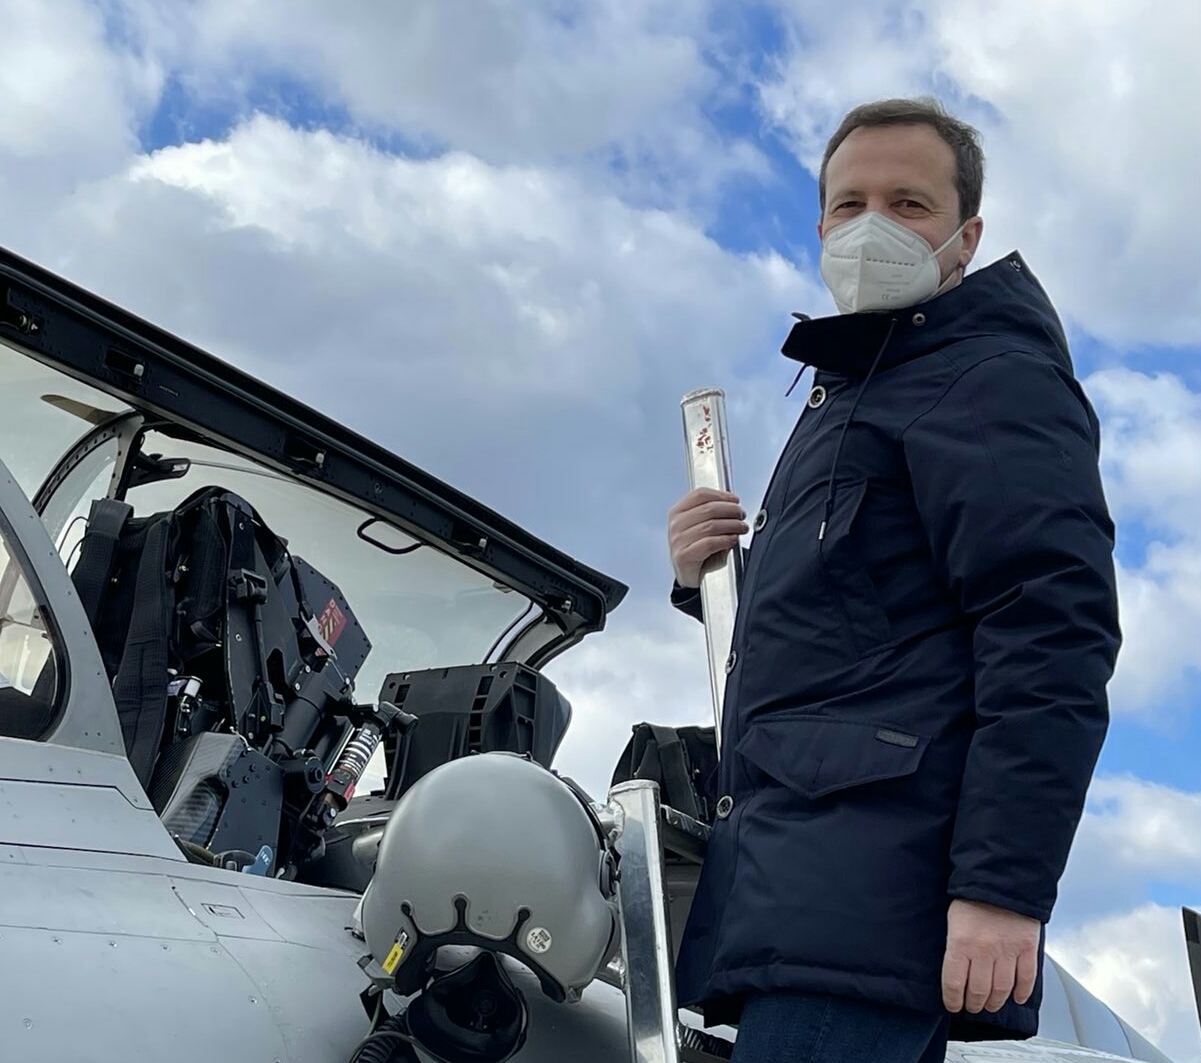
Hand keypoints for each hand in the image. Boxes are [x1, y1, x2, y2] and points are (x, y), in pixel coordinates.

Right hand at [667, 488, 747, 588]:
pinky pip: (709, 543)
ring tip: (742, 528)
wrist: (691, 575)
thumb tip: (733, 504)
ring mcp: (677, 540)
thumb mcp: (702, 526)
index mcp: (678, 512)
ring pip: (711, 525)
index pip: (700, 495)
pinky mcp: (683, 556)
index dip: (721, 495)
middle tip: (741, 515)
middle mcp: (676, 525)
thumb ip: (713, 513)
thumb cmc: (698, 549)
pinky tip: (733, 539)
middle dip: (731, 510)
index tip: (735, 500)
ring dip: (732, 525)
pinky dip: (725, 540)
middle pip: (708, 508)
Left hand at [941, 899, 1040, 1013]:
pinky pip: (1026, 978)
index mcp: (960, 942)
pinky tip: (1016, 998)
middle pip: (978, 990)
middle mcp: (984, 951)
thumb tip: (952, 968)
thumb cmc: (973, 894)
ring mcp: (1008, 951)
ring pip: (1001, 989)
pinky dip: (1021, 992)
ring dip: (994, 1001)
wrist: (1002, 876)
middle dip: (974, 1003)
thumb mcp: (952, 918)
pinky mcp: (1027, 948)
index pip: (954, 982)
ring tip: (990, 1005)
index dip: (953, 999)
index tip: (953, 1005)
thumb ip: (954, 944)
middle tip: (972, 1006)